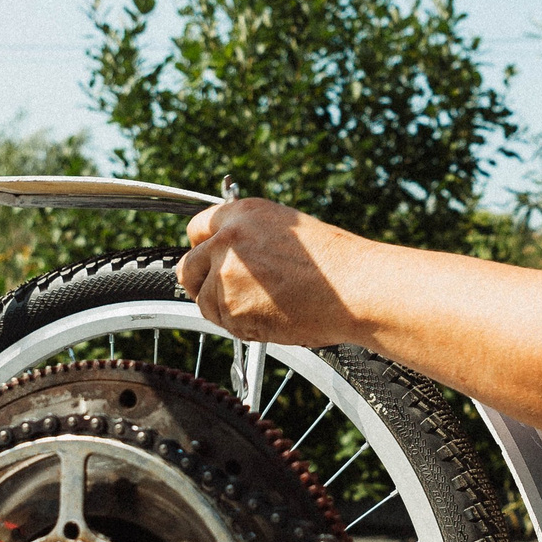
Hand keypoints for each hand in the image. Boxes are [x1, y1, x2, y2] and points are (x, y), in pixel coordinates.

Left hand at [177, 198, 372, 347]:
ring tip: (267, 307)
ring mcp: (226, 274)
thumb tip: (220, 257)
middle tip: (225, 296)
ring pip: (205, 303)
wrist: (354, 288)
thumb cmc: (332, 264)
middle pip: (188, 269)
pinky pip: (225, 324)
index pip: (196, 230)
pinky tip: (274, 317)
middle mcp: (227, 239)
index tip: (209, 263)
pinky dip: (244, 327)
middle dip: (201, 285)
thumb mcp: (287, 231)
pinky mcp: (231, 307)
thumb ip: (247, 239)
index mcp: (241, 214)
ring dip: (227, 311)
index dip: (203, 250)